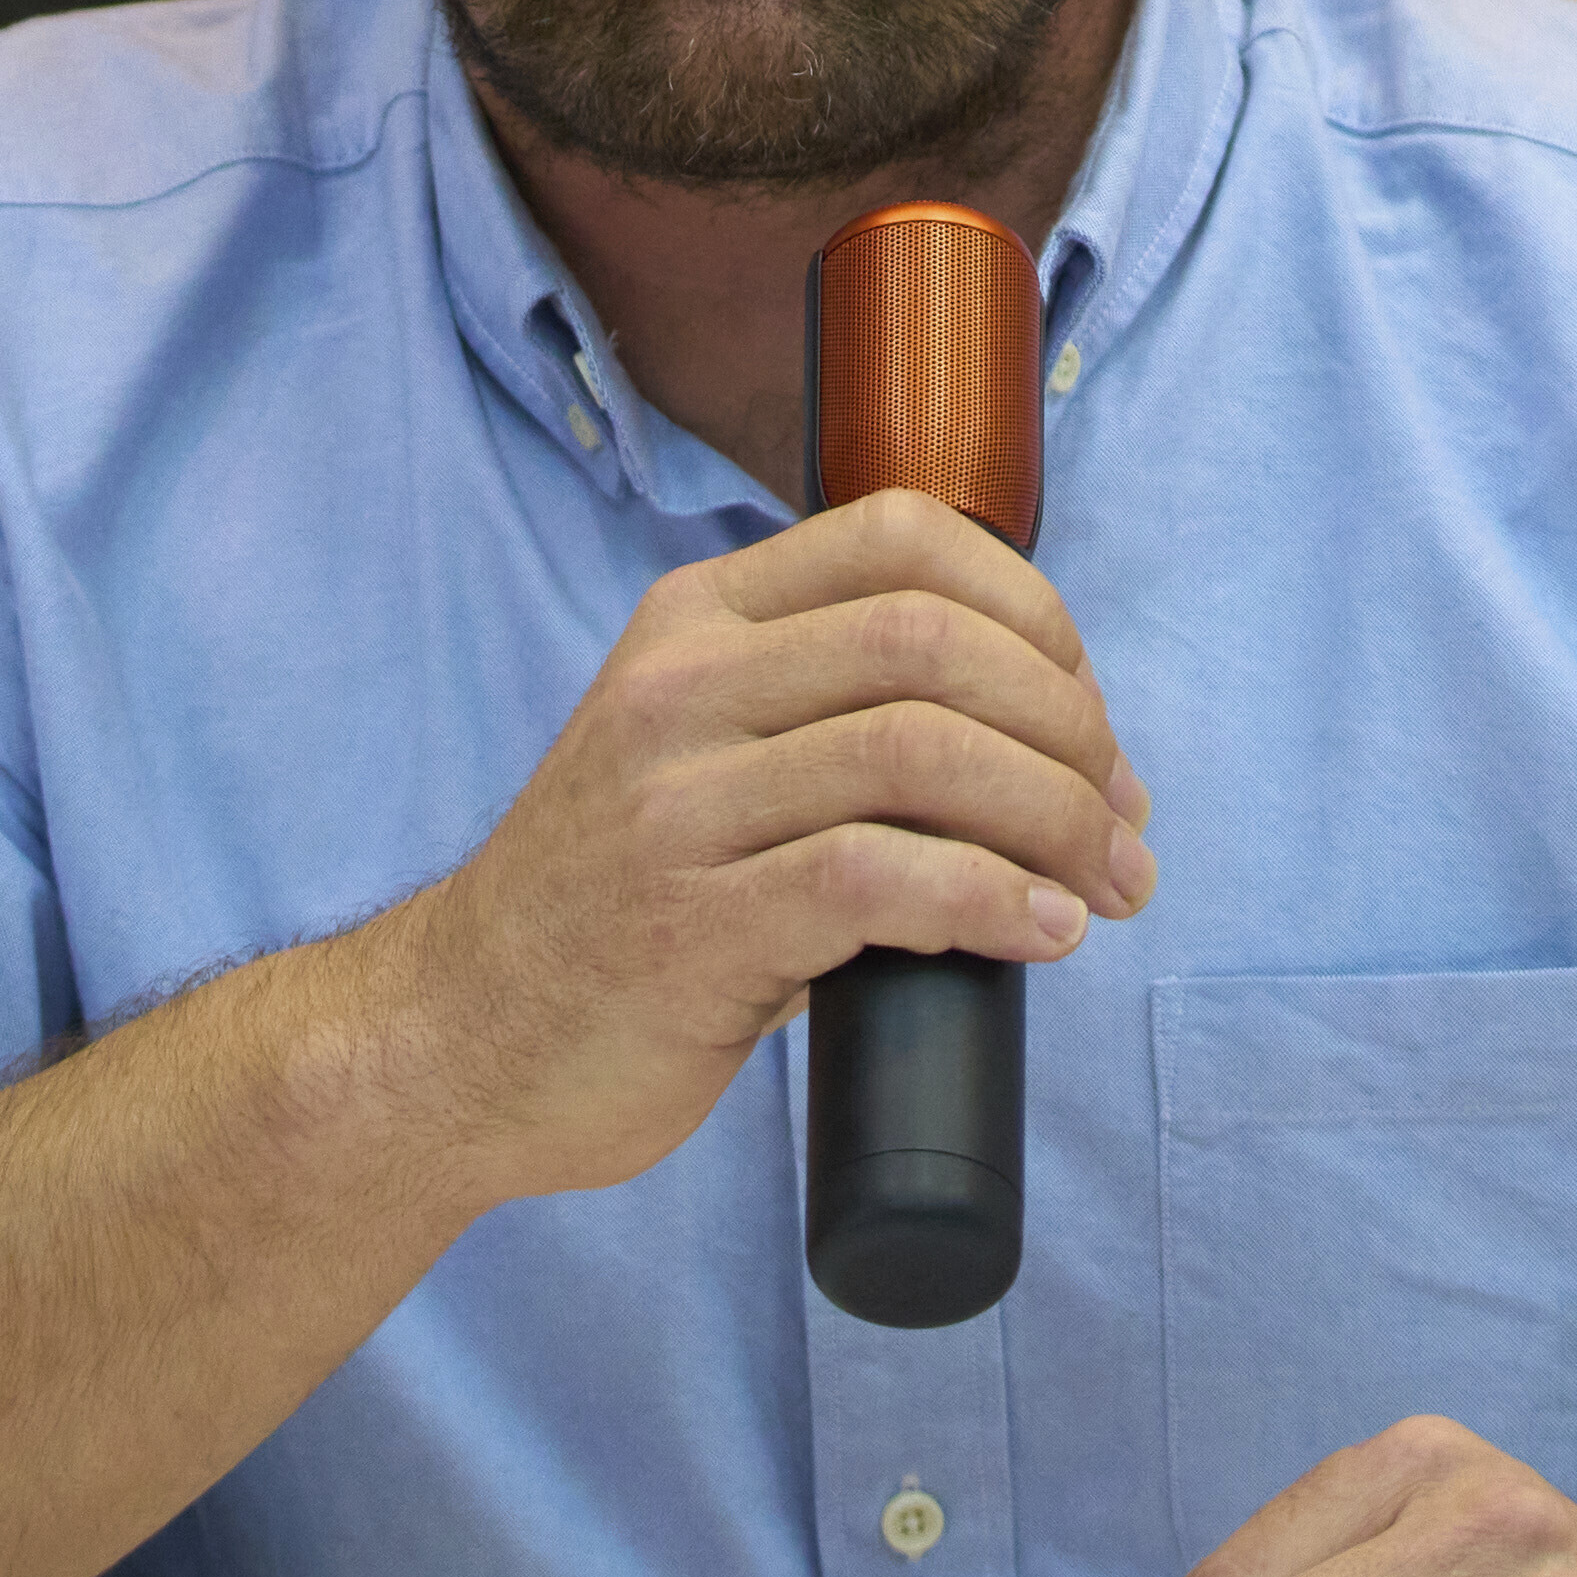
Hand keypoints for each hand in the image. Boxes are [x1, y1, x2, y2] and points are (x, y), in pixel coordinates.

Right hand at [354, 492, 1148, 1212]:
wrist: (454, 1040)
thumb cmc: (614, 909)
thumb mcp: (695, 759)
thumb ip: (821, 718)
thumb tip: (1038, 744)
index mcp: (695, 624)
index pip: (902, 537)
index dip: (1033, 611)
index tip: (1087, 713)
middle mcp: (681, 690)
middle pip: (934, 644)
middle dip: (1069, 728)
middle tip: (1122, 822)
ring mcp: (678, 806)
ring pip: (925, 754)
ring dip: (1058, 820)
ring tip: (1108, 888)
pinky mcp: (692, 926)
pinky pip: (884, 881)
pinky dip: (996, 902)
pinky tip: (1043, 934)